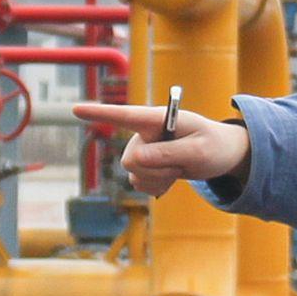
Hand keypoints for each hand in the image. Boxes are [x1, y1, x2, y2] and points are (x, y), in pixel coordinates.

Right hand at [69, 101, 251, 196]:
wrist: (221, 156)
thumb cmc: (214, 146)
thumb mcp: (199, 151)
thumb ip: (168, 154)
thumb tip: (134, 159)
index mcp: (159, 119)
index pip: (126, 115)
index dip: (100, 113)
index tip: (75, 109)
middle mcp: (145, 133)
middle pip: (131, 159)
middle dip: (156, 170)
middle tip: (182, 164)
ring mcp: (143, 150)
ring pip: (133, 174)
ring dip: (159, 179)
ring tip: (179, 168)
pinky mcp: (145, 166)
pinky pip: (139, 183)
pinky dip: (157, 186)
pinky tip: (172, 177)